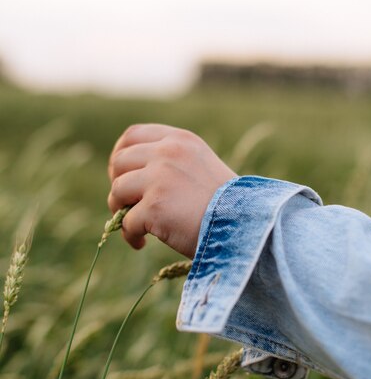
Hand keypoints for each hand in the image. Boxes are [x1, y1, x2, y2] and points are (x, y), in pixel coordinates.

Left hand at [108, 124, 236, 257]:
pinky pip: (126, 222)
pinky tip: (142, 243)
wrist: (245, 226)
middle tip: (125, 205)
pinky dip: (131, 235)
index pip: (133, 135)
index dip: (120, 155)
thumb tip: (130, 177)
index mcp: (179, 140)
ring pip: (117, 190)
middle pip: (119, 162)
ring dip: (119, 211)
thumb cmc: (226, 204)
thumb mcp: (200, 166)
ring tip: (136, 227)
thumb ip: (171, 162)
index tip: (120, 174)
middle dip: (117, 185)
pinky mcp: (154, 207)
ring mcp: (159, 179)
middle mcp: (168, 153)